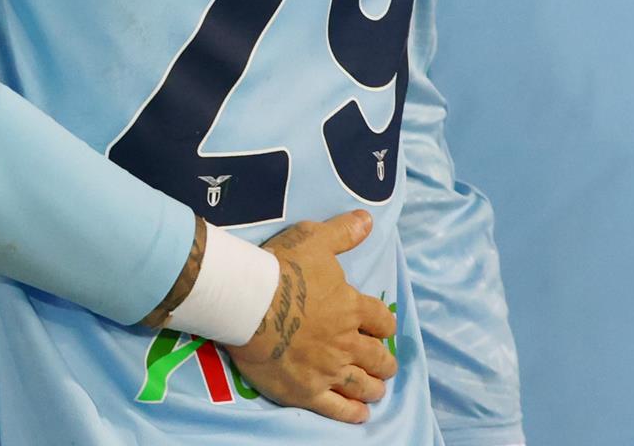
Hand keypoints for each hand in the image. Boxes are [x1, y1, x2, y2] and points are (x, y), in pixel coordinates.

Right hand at [224, 211, 399, 423]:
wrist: (248, 302)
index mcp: (352, 307)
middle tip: (384, 364)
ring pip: (363, 385)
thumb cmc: (281, 268)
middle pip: (378, 358)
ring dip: (373, 387)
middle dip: (385, 362)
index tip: (382, 329)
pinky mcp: (307, 391)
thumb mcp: (315, 239)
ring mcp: (328, 369)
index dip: (384, 325)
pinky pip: (338, 410)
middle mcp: (347, 342)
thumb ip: (343, 232)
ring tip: (375, 389)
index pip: (383, 320)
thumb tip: (368, 219)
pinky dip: (353, 413)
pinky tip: (361, 414)